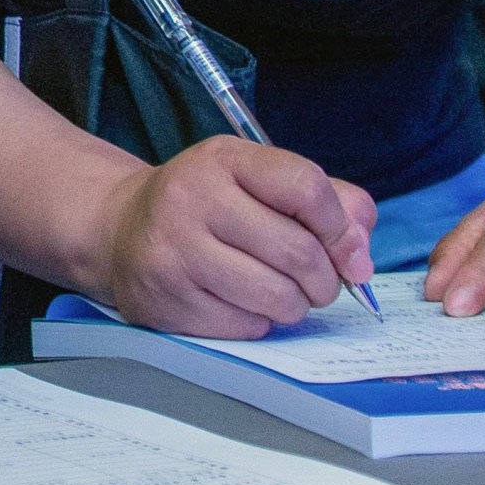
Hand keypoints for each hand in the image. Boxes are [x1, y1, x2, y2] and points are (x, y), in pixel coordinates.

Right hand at [71, 136, 377, 335]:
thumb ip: (329, 203)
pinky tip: (243, 303)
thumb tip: (360, 256)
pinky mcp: (167, 300)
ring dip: (296, 305)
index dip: (340, 227)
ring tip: (283, 293)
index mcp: (224, 159)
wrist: (124, 230)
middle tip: (319, 283)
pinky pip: (247, 325)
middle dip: (326, 279)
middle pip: (298, 251)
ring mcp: (175, 251)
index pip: (306, 187)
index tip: (347, 250)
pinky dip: (260, 321)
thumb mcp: (262, 182)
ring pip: (277, 296)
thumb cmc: (210, 206)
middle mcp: (193, 198)